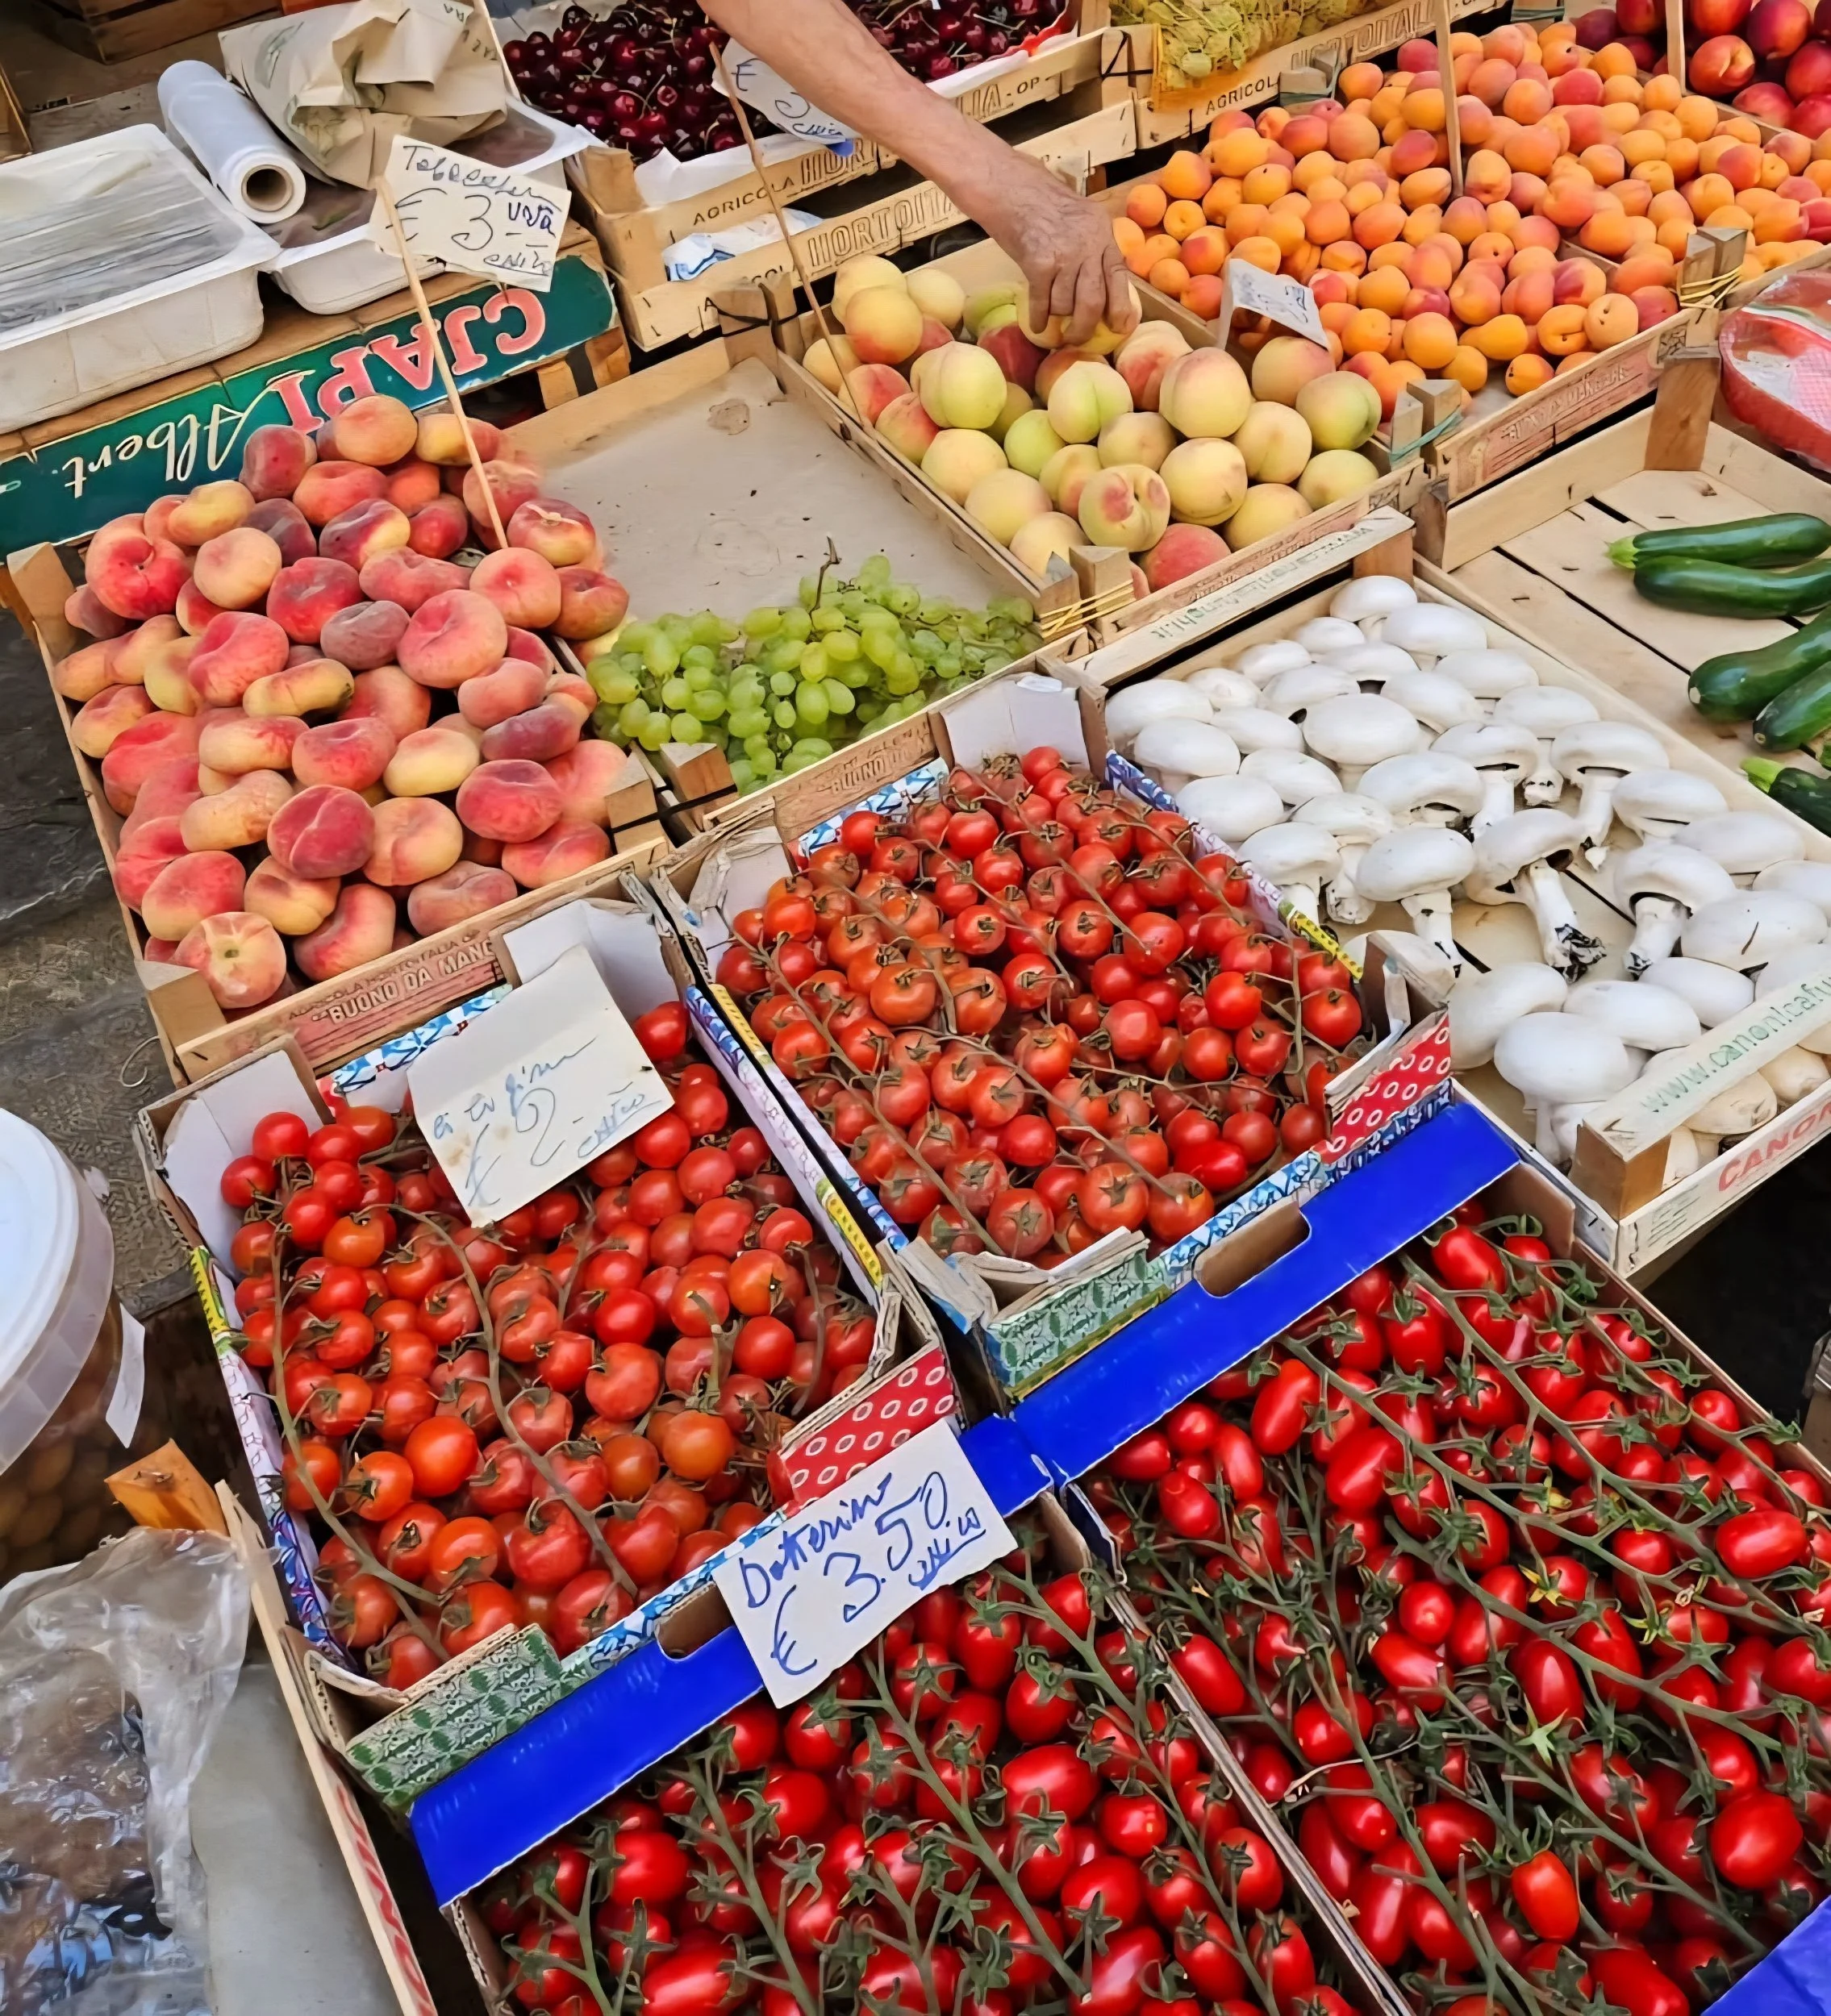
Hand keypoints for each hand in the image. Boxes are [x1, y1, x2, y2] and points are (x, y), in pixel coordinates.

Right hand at [985, 161, 1138, 346]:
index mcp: (1102, 234)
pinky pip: (1042, 303)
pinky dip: (1039, 318)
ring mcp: (1063, 255)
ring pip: (1065, 305)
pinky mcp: (1038, 263)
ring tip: (1053, 320)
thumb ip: (1094, 249)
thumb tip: (1102, 290)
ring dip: (1058, 318)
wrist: (1013, 189)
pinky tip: (1037, 326)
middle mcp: (1087, 245)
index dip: (1121, 306)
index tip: (1120, 328)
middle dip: (1085, 327)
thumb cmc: (1044, 205)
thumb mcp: (1082, 221)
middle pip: (1093, 300)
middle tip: (1078, 338)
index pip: (1119, 276)